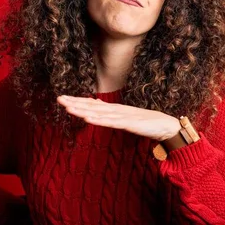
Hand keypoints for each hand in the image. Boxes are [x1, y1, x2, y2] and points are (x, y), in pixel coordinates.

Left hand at [56, 95, 180, 140]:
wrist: (165, 126)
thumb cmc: (146, 123)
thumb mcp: (125, 119)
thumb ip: (112, 116)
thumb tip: (98, 111)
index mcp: (114, 109)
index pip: (92, 104)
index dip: (77, 101)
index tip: (63, 99)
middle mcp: (116, 110)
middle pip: (92, 106)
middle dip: (75, 103)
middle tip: (59, 99)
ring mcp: (121, 116)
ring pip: (98, 113)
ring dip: (83, 110)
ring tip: (68, 107)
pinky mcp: (128, 123)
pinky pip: (111, 122)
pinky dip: (99, 120)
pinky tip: (88, 118)